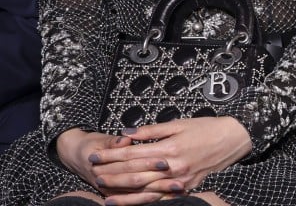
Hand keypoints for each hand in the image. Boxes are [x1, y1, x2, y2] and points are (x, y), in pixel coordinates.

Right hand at [55, 129, 172, 200]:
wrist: (74, 157)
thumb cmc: (90, 147)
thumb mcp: (99, 140)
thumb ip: (114, 141)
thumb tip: (126, 138)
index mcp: (104, 165)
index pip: (131, 164)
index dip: (148, 162)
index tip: (166, 160)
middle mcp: (107, 182)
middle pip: (137, 182)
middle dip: (158, 182)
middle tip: (178, 180)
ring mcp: (111, 192)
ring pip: (138, 195)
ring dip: (159, 192)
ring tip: (179, 189)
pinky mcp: (115, 195)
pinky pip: (135, 201)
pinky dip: (151, 200)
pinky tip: (167, 197)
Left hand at [86, 116, 251, 204]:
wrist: (232, 140)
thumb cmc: (206, 128)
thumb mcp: (179, 123)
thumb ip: (152, 131)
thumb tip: (128, 134)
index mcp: (169, 149)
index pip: (132, 154)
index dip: (112, 156)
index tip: (96, 155)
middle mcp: (171, 169)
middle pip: (134, 174)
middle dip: (112, 174)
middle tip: (94, 172)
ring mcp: (178, 182)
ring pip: (144, 191)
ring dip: (122, 193)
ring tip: (104, 192)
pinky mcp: (184, 190)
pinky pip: (160, 199)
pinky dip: (143, 202)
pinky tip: (131, 203)